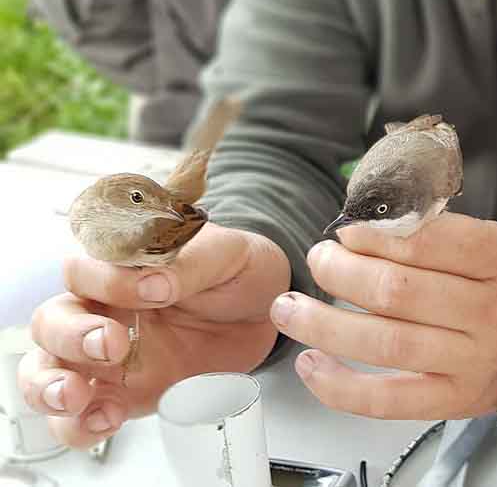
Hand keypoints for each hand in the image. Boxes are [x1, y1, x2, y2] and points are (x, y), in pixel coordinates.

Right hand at [19, 224, 289, 447]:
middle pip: (52, 321)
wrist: (266, 310)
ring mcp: (109, 357)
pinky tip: (103, 421)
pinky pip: (84, 414)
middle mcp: (103, 310)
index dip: (106, 282)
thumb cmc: (237, 271)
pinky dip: (81, 424)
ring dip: (49, 387)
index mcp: (121, 267)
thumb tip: (155, 283)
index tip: (152, 292)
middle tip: (110, 347)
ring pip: (49, 371)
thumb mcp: (225, 253)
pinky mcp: (127, 393)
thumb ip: (189, 265)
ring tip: (76, 397)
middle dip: (68, 337)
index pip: (85, 270)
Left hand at [271, 213, 496, 419]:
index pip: (426, 241)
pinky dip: (338, 385)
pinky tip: (311, 364)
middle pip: (397, 291)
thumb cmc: (495, 285)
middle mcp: (494, 311)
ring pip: (384, 344)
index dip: (374, 237)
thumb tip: (356, 233)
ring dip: (323, 324)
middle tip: (320, 261)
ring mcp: (475, 361)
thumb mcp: (483, 243)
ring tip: (291, 309)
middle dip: (341, 273)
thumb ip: (430, 234)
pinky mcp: (454, 401)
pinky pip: (385, 400)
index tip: (346, 233)